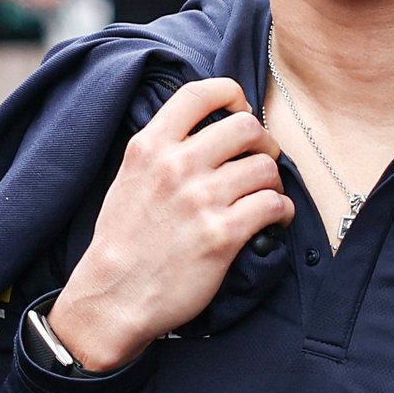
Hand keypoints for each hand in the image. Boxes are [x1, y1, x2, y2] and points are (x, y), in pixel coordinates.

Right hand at [47, 78, 293, 370]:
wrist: (112, 299)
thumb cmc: (123, 240)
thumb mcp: (129, 177)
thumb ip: (163, 149)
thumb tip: (207, 129)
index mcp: (149, 146)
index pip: (200, 93)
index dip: (231, 93)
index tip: (240, 110)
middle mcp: (176, 166)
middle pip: (246, 127)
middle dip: (263, 143)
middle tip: (261, 161)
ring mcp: (200, 199)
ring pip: (265, 167)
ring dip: (273, 181)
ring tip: (265, 196)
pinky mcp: (222, 235)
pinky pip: (273, 204)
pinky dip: (282, 210)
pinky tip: (273, 219)